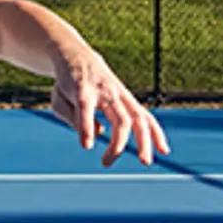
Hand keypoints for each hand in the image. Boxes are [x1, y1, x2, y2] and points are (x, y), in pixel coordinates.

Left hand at [51, 44, 169, 166]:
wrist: (80, 58)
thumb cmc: (66, 84)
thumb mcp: (59, 99)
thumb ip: (73, 118)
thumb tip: (100, 134)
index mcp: (83, 90)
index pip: (87, 110)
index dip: (87, 128)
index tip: (87, 146)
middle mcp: (106, 92)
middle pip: (120, 119)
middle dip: (118, 143)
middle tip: (106, 164)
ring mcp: (121, 95)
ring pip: (139, 118)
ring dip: (144, 141)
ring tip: (145, 162)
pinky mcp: (129, 99)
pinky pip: (146, 116)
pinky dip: (156, 133)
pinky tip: (163, 150)